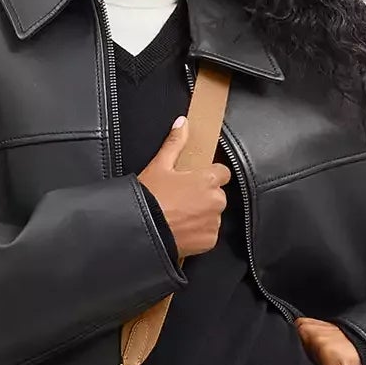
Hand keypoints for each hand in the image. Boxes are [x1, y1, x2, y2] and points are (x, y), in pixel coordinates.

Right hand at [136, 116, 231, 257]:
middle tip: (183, 199)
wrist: (143, 231)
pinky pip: (209, 233)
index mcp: (207, 179)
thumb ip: (175, 143)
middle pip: (217, 194)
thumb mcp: (160, 165)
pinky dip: (199, 232)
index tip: (196, 179)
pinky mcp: (210, 241)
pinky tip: (183, 229)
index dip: (209, 175)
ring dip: (203, 214)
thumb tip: (182, 123)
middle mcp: (216, 201)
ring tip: (181, 215)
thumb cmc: (149, 198)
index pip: (222, 172)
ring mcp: (214, 222)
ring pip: (213, 214)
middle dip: (204, 196)